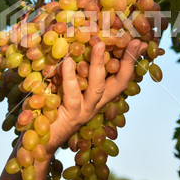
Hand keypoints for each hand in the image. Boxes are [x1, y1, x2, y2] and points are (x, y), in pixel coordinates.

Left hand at [46, 39, 146, 153]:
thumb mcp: (66, 83)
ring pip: (97, 87)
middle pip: (119, 83)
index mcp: (99, 96)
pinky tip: (68, 61)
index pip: (121, 77)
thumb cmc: (52, 106)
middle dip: (128, 61)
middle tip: (133, 41)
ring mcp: (84, 110)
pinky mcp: (69, 115)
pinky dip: (70, 76)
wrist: (39, 138)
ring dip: (99, 64)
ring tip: (100, 44)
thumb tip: (76, 42)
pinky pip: (72, 93)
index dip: (131, 60)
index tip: (141, 42)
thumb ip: (75, 67)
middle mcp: (96, 103)